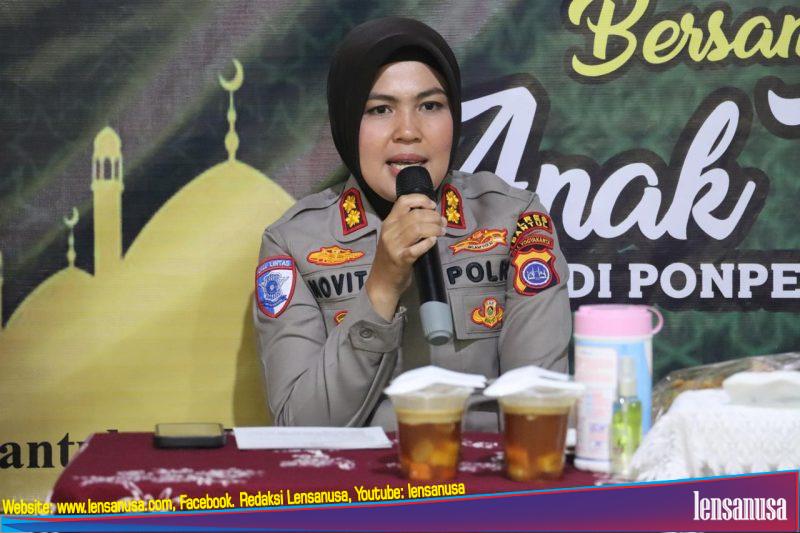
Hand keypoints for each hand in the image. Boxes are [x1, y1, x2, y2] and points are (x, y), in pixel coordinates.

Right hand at [366, 193, 446, 319]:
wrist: (381, 282)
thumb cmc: (391, 258)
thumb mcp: (394, 237)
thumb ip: (407, 225)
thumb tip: (434, 215)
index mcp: (388, 223)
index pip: (403, 201)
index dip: (421, 200)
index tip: (433, 206)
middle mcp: (389, 232)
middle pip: (415, 215)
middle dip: (434, 216)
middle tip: (443, 223)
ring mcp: (394, 246)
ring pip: (417, 228)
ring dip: (434, 228)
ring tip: (442, 231)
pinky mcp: (401, 260)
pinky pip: (417, 248)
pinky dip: (428, 242)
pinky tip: (433, 241)